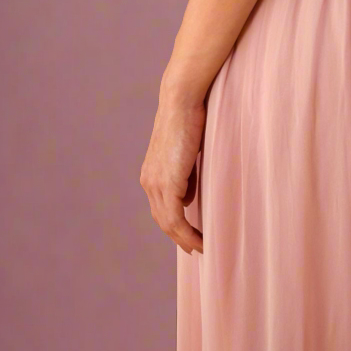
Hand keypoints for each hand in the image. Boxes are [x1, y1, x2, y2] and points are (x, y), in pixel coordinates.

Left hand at [140, 87, 205, 254]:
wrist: (180, 102)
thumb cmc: (188, 119)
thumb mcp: (185, 153)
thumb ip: (185, 175)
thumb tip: (187, 197)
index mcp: (151, 174)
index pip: (161, 208)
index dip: (174, 224)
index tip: (189, 235)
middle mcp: (149, 182)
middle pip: (162, 220)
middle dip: (179, 237)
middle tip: (196, 248)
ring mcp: (156, 184)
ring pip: (168, 223)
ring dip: (185, 239)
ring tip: (201, 247)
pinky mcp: (168, 184)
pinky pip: (176, 218)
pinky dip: (187, 233)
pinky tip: (200, 239)